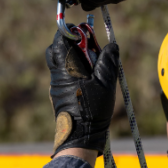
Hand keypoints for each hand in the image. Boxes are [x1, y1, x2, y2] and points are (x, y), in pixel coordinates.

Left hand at [46, 28, 118, 155]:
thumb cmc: (93, 109)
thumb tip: (111, 45)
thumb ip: (108, 61)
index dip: (70, 32)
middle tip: (87, 48)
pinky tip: (87, 81)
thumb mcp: (106, 82)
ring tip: (91, 66)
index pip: (60, 39)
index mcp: (66, 67)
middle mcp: (57, 74)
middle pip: (56, 50)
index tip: (83, 31)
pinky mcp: (57, 94)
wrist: (80, 135)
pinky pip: (62, 76)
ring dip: (72, 59)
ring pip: (59, 63)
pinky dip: (72, 72)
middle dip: (69, 44)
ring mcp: (55, 85)